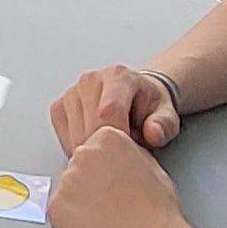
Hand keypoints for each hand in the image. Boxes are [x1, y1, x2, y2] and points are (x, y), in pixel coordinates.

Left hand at [49, 129, 195, 227]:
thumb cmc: (159, 216)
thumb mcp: (153, 168)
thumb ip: (127, 155)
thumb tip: (116, 159)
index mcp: (108, 138)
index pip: (94, 148)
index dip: (106, 170)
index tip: (114, 183)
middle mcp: (83, 154)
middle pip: (79, 167)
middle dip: (90, 185)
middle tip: (111, 206)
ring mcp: (67, 182)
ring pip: (68, 191)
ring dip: (81, 204)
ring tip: (106, 221)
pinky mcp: (55, 208)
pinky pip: (59, 213)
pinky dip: (72, 223)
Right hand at [50, 64, 178, 155]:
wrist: (136, 95)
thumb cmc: (149, 105)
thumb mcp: (167, 114)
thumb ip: (163, 124)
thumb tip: (153, 134)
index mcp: (118, 76)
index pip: (110, 111)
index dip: (119, 136)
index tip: (128, 149)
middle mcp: (90, 80)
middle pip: (90, 126)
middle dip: (107, 147)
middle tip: (123, 151)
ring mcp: (71, 93)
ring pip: (75, 136)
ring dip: (93, 148)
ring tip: (111, 145)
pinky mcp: (59, 107)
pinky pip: (64, 137)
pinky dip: (79, 147)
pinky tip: (95, 143)